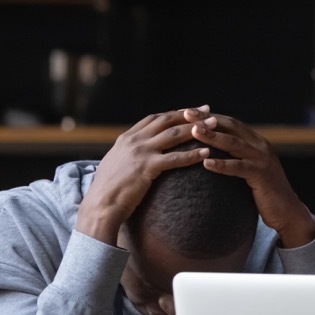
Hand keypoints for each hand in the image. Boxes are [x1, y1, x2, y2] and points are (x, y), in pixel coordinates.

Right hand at [76, 109, 206, 244]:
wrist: (99, 205)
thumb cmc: (109, 189)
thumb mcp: (117, 164)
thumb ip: (129, 154)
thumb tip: (140, 152)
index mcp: (126, 138)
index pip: (155, 118)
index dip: (175, 113)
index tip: (192, 110)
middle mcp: (133, 141)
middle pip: (167, 121)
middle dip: (189, 114)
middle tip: (208, 111)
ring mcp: (140, 152)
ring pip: (173, 135)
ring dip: (196, 129)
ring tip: (214, 126)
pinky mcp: (146, 167)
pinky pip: (175, 158)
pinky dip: (192, 154)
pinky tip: (207, 153)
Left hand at [183, 108, 314, 247]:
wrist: (286, 210)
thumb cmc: (262, 190)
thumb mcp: (249, 166)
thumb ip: (235, 155)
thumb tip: (210, 148)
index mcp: (256, 141)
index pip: (230, 122)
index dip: (209, 116)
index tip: (188, 112)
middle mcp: (260, 146)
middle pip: (232, 127)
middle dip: (208, 120)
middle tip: (187, 115)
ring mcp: (262, 160)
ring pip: (235, 144)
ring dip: (213, 137)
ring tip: (194, 132)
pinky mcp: (262, 175)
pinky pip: (239, 167)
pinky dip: (222, 165)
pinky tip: (206, 164)